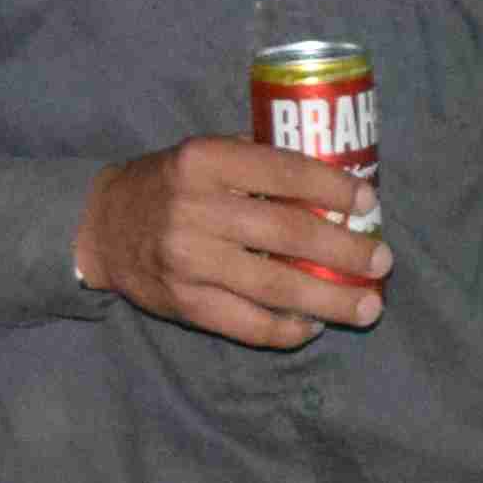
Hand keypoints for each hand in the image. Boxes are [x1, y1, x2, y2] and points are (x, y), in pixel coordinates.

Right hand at [78, 138, 387, 350]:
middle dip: (345, 250)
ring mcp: (188, 261)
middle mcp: (195, 209)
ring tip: (367, 306)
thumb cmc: (168, 185)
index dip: (333, 186)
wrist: (100, 227)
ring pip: (274, 285)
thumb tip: (335, 182)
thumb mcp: (204, 153)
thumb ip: (256, 162)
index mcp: (204, 160)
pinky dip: (287, 328)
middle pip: (287, 233)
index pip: (283, 171)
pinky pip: (248, 323)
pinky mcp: (184, 304)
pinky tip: (313, 324)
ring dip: (329, 298)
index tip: (369, 202)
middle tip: (382, 261)